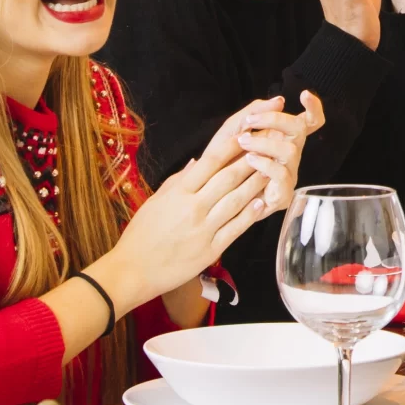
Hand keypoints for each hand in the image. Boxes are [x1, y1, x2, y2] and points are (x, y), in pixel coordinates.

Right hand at [99, 151, 275, 305]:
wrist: (133, 270)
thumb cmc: (141, 235)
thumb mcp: (155, 201)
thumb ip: (178, 181)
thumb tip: (198, 162)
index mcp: (178, 193)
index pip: (210, 162)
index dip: (231, 146)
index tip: (246, 134)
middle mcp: (193, 207)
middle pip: (227, 178)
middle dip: (250, 161)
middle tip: (267, 148)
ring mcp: (203, 229)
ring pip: (236, 201)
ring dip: (255, 185)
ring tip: (270, 171)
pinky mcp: (210, 250)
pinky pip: (235, 229)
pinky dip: (250, 215)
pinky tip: (262, 203)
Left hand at [209, 91, 320, 211]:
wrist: (212, 192)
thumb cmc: (225, 158)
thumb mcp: (235, 129)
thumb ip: (255, 111)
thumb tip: (280, 100)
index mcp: (284, 138)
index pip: (309, 122)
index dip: (314, 108)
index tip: (304, 94)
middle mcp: (290, 155)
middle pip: (300, 129)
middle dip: (275, 119)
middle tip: (249, 121)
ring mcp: (288, 174)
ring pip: (291, 151)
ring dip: (264, 142)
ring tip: (243, 142)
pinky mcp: (282, 195)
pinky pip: (282, 175)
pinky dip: (265, 163)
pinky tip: (249, 160)